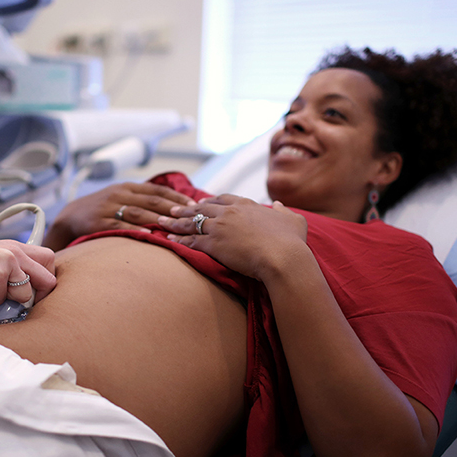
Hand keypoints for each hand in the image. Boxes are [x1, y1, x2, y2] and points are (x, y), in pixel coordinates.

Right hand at [0, 233, 55, 304]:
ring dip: (5, 300)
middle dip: (34, 296)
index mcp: (18, 247)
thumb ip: (12, 272)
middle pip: (48, 279)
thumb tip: (27, 297)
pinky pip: (1, 299)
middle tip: (13, 300)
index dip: (44, 282)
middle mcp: (16, 250)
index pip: (50, 262)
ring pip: (25, 294)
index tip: (29, 293)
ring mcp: (8, 260)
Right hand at [44, 182, 194, 249]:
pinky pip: (119, 226)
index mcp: (127, 187)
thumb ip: (142, 200)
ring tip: (175, 225)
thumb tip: (174, 207)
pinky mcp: (99, 222)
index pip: (157, 190)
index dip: (177, 197)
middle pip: (151, 200)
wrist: (69, 217)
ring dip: (158, 219)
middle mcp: (119, 194)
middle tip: (191, 216)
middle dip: (173, 208)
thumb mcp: (121, 198)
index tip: (195, 205)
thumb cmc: (101, 210)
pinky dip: (135, 229)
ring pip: (138, 212)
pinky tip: (149, 235)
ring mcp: (108, 208)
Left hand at [158, 194, 308, 280]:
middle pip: (202, 208)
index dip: (211, 200)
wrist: (282, 257)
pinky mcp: (213, 244)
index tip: (202, 201)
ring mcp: (220, 227)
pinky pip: (191, 240)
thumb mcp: (293, 220)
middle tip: (173, 208)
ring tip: (162, 219)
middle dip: (186, 208)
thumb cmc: (291, 241)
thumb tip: (279, 204)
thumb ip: (285, 211)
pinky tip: (168, 238)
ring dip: (175, 221)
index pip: (224, 199)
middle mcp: (230, 213)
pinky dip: (178, 239)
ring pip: (192, 222)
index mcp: (247, 205)